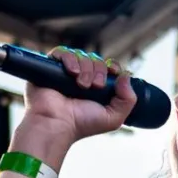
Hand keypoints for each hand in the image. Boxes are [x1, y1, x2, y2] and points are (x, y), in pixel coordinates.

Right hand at [15, 47, 136, 157]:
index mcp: (95, 88)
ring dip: (86, 68)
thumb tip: (126, 76)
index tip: (114, 72)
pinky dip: (70, 59)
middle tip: (95, 87)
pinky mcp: (50, 67)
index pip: (107, 67)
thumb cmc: (81, 124)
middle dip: (99, 71)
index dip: (113, 66)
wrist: (57, 124)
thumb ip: (127, 100)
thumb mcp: (113, 118)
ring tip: (81, 85)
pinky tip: (73, 73)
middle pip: (96, 60)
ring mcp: (65, 72)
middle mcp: (81, 78)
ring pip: (81, 55)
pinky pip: (62, 52)